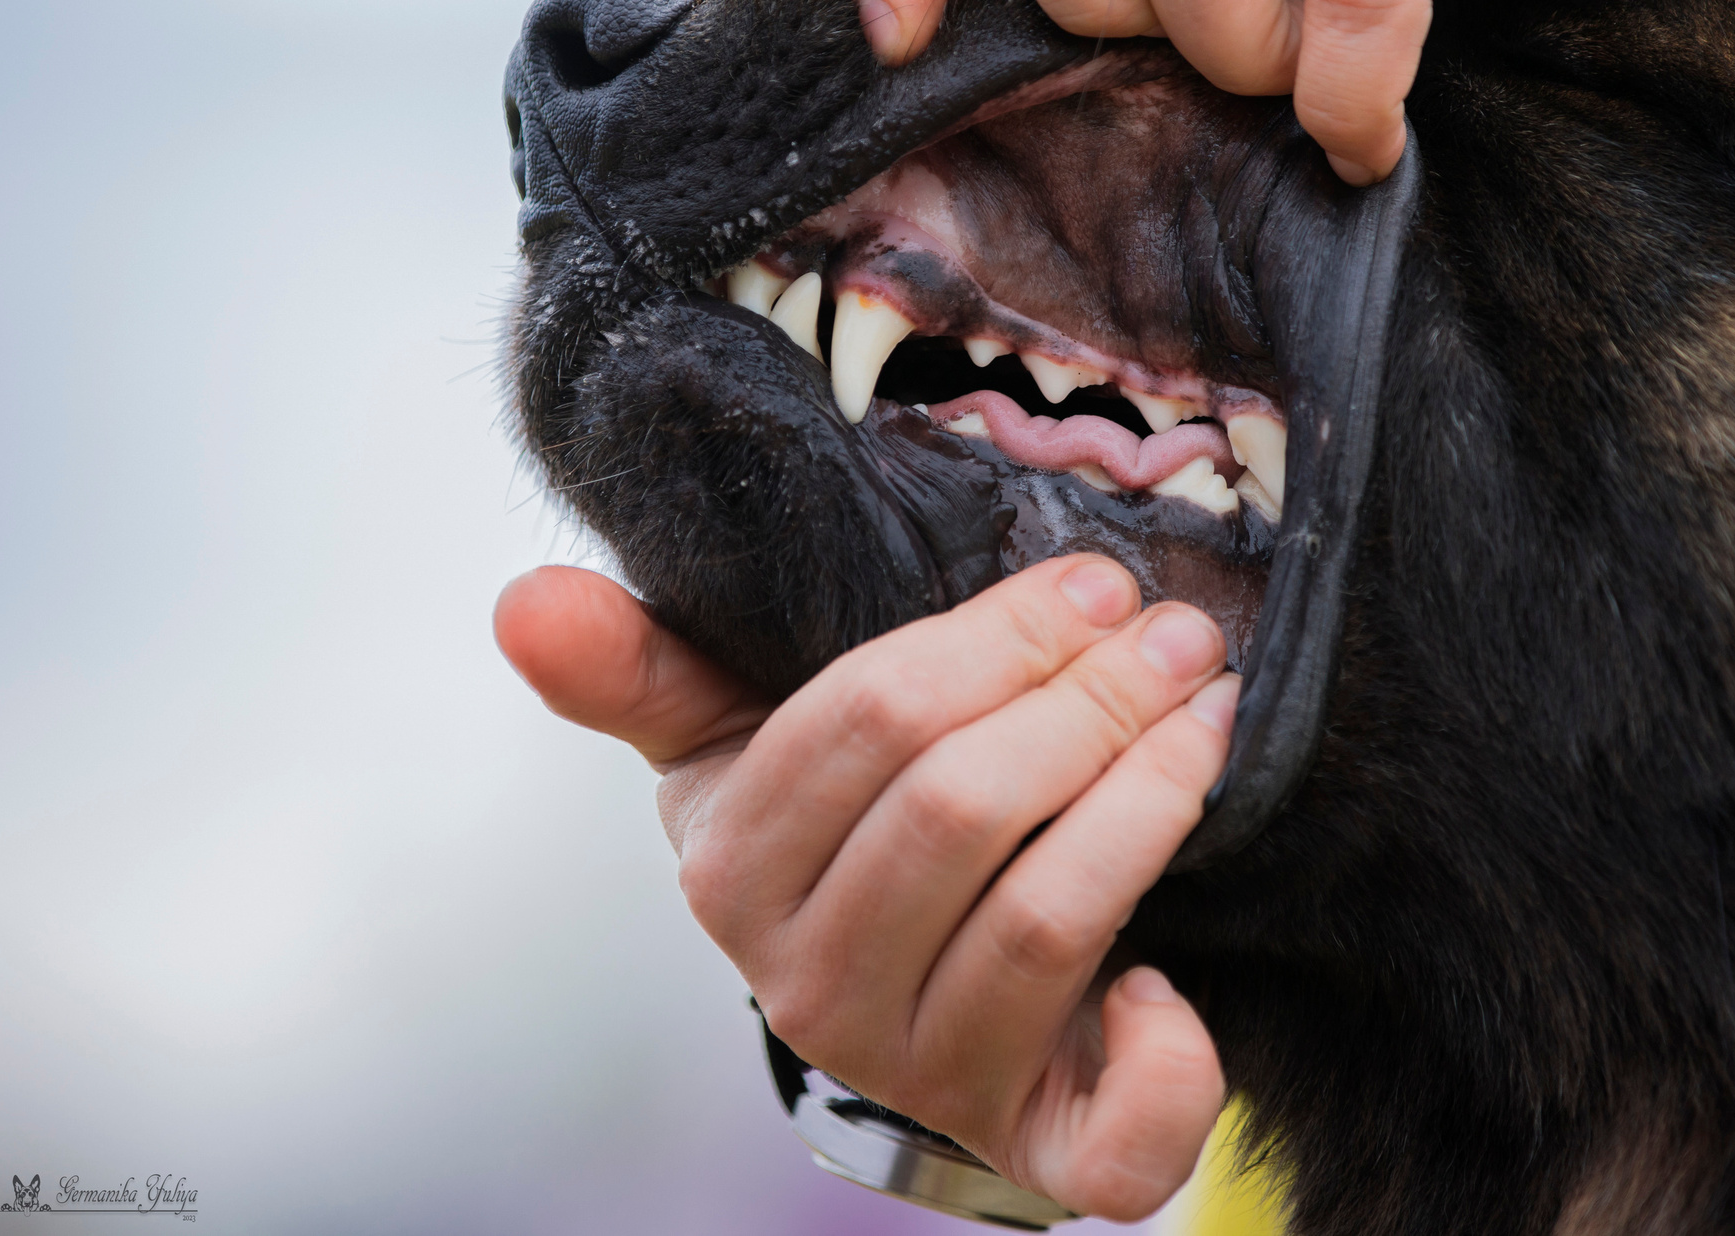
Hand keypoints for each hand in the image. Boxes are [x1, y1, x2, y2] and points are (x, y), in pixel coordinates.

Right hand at [494, 558, 1237, 1219]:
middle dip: (1087, 703)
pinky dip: (1166, 1062)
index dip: (994, 640)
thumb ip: (645, 670)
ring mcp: (928, 1081)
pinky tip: (1176, 977)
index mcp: (735, 877)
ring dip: (1146, 805)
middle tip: (1177, 632)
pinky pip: (1113, 1141)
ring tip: (1209, 716)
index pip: (865, 726)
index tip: (1095, 581)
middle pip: (961, 814)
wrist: (923, 1010)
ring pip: (1044, 925)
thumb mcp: (740, 745)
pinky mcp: (1042, 1153)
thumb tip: (525, 601)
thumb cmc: (848, 843)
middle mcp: (816, 994)